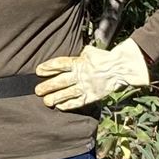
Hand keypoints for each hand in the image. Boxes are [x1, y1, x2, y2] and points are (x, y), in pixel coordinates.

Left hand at [33, 37, 149, 110]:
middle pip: (60, 81)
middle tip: (37, 91)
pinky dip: (69, 105)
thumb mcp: (91, 51)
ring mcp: (86, 86)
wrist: (121, 68)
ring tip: (46, 102)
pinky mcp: (92, 96)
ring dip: (55, 98)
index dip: (48, 67)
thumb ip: (81, 54)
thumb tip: (77, 54)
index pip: (59, 64)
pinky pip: (78, 102)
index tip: (38, 71)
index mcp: (79, 62)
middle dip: (47, 86)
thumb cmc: (106, 58)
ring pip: (67, 93)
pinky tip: (60, 107)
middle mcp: (80, 75)